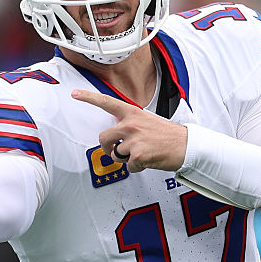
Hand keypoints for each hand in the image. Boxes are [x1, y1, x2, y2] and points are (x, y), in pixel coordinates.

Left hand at [71, 89, 187, 172]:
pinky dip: (137, 167)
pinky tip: (148, 160)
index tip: (74, 94)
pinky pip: (128, 166)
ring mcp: (133, 139)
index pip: (107, 102)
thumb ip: (131, 124)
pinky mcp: (137, 155)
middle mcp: (131, 124)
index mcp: (133, 113)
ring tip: (142, 154)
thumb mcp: (148, 121)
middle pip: (103, 138)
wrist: (187, 145)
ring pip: (115, 155)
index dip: (88, 98)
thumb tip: (117, 135)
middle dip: (107, 148)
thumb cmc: (168, 135)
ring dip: (126, 159)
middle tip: (115, 151)